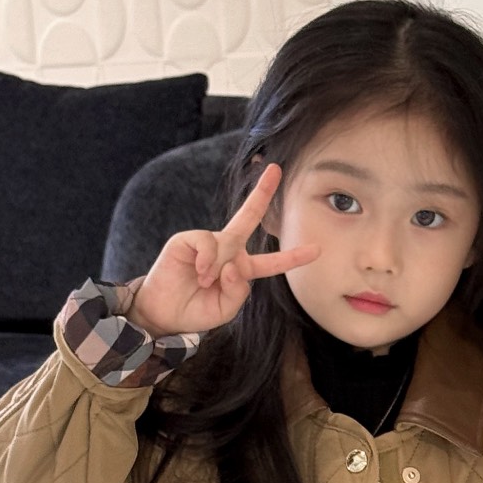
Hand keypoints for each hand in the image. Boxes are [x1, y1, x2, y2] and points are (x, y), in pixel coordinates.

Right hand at [124, 162, 319, 336]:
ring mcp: (208, 243)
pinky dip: (206, 260)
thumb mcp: (226, 309)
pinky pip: (207, 242)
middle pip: (248, 216)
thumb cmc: (197, 311)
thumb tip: (233, 265)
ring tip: (204, 282)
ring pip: (227, 243)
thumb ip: (238, 291)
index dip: (293, 257)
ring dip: (218, 268)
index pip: (272, 262)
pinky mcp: (187, 240)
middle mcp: (228, 251)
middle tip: (275, 169)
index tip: (317, 250)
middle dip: (262, 193)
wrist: (165, 313)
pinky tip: (199, 273)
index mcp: (242, 269)